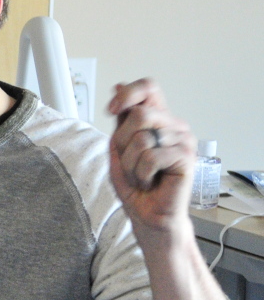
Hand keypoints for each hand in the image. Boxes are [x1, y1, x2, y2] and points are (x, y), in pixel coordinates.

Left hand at [107, 79, 195, 237]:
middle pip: (139, 115)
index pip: (149, 87)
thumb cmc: (136, 184)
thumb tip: (118, 85)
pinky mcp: (186, 158)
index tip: (112, 110)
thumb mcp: (119, 148)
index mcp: (159, 119)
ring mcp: (184, 140)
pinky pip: (151, 157)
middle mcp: (174, 126)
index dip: (128, 94)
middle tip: (131, 164)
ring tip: (142, 176)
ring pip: (141, 140)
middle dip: (123, 144)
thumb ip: (121, 120)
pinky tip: (151, 182)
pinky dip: (141, 174)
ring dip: (131, 165)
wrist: (148, 214)